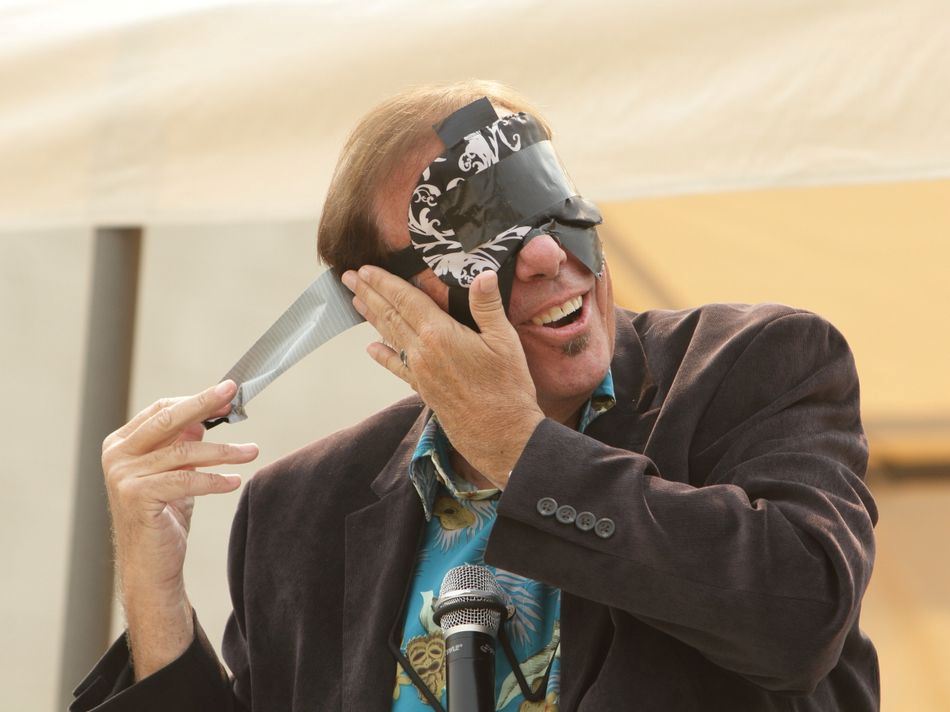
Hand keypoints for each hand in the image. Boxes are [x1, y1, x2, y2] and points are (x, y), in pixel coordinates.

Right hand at [101, 380, 258, 677]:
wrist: (149, 567)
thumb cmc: (164, 518)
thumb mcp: (175, 474)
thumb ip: (183, 444)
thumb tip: (207, 416)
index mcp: (122, 444)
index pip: (161, 410)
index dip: (196, 400)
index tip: (227, 394)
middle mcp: (117, 455)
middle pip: (167, 419)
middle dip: (204, 403)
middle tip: (233, 394)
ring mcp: (123, 475)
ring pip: (184, 452)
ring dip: (224, 450)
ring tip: (253, 451)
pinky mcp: (137, 496)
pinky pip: (186, 480)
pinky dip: (215, 479)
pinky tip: (236, 481)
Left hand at [341, 267, 543, 486]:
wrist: (502, 436)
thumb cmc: (507, 388)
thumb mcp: (504, 341)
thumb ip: (488, 306)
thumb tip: (482, 273)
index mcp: (439, 334)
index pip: (405, 300)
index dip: (385, 282)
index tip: (366, 269)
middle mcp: (422, 352)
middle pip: (390, 316)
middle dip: (369, 294)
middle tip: (349, 278)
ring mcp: (419, 372)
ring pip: (390, 338)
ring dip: (372, 317)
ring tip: (356, 301)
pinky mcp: (423, 389)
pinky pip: (397, 367)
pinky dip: (383, 356)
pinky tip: (371, 349)